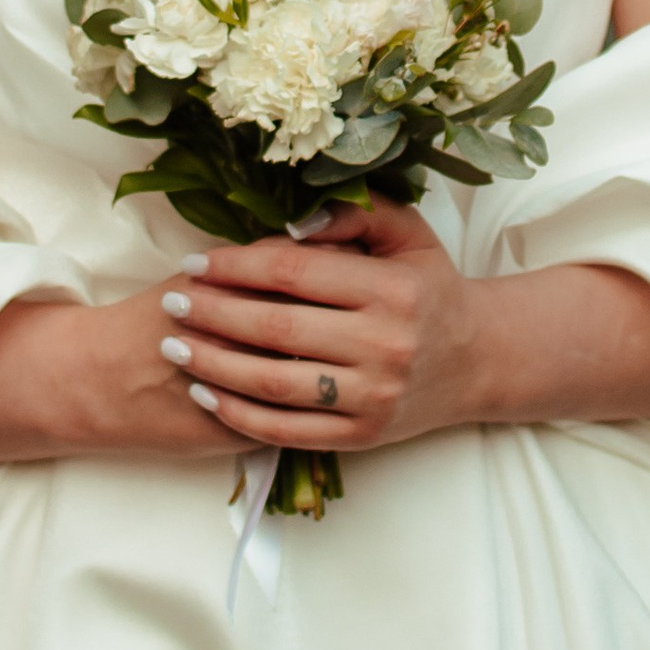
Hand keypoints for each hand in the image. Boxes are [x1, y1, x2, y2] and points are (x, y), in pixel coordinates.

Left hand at [153, 199, 488, 457]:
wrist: (478, 360)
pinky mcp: (363, 435)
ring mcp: (374, 396)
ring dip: (214, 366)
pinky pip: (288, 430)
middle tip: (171, 302)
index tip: (194, 262)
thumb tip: (289, 225)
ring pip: (275, 384)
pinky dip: (240, 415)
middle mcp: (386, 345)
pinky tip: (206, 394)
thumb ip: (353, 214)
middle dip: (213, 314)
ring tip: (175, 348)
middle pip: (277, 329)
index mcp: (393, 289)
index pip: (295, 274)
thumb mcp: (407, 233)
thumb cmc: (430, 287)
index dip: (236, 267)